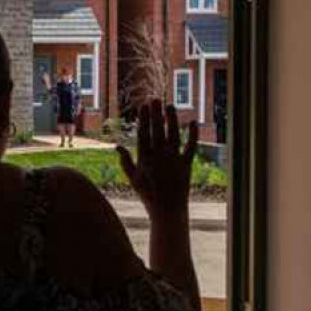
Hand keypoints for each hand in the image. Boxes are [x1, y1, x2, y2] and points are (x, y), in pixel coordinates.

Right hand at [116, 99, 197, 221]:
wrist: (167, 210)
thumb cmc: (148, 195)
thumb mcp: (132, 178)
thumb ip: (125, 161)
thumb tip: (117, 146)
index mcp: (145, 158)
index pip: (144, 133)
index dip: (144, 119)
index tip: (143, 106)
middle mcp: (159, 156)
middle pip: (157, 131)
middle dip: (156, 114)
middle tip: (155, 99)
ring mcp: (173, 160)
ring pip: (173, 135)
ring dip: (171, 119)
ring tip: (170, 106)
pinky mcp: (186, 165)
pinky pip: (190, 147)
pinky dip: (193, 135)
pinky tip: (193, 122)